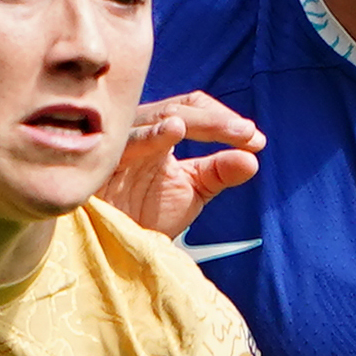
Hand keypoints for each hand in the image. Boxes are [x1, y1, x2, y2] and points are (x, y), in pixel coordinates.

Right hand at [96, 92, 264, 239]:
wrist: (114, 248)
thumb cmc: (145, 215)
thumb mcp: (191, 192)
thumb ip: (219, 173)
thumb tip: (252, 161)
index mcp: (158, 131)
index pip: (192, 108)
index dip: (223, 119)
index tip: (255, 141)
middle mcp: (137, 129)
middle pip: (176, 110)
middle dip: (214, 121)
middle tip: (246, 136)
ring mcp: (117, 144)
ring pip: (152, 119)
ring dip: (183, 122)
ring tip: (207, 126)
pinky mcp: (100, 164)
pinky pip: (124, 144)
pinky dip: (148, 136)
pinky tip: (171, 132)